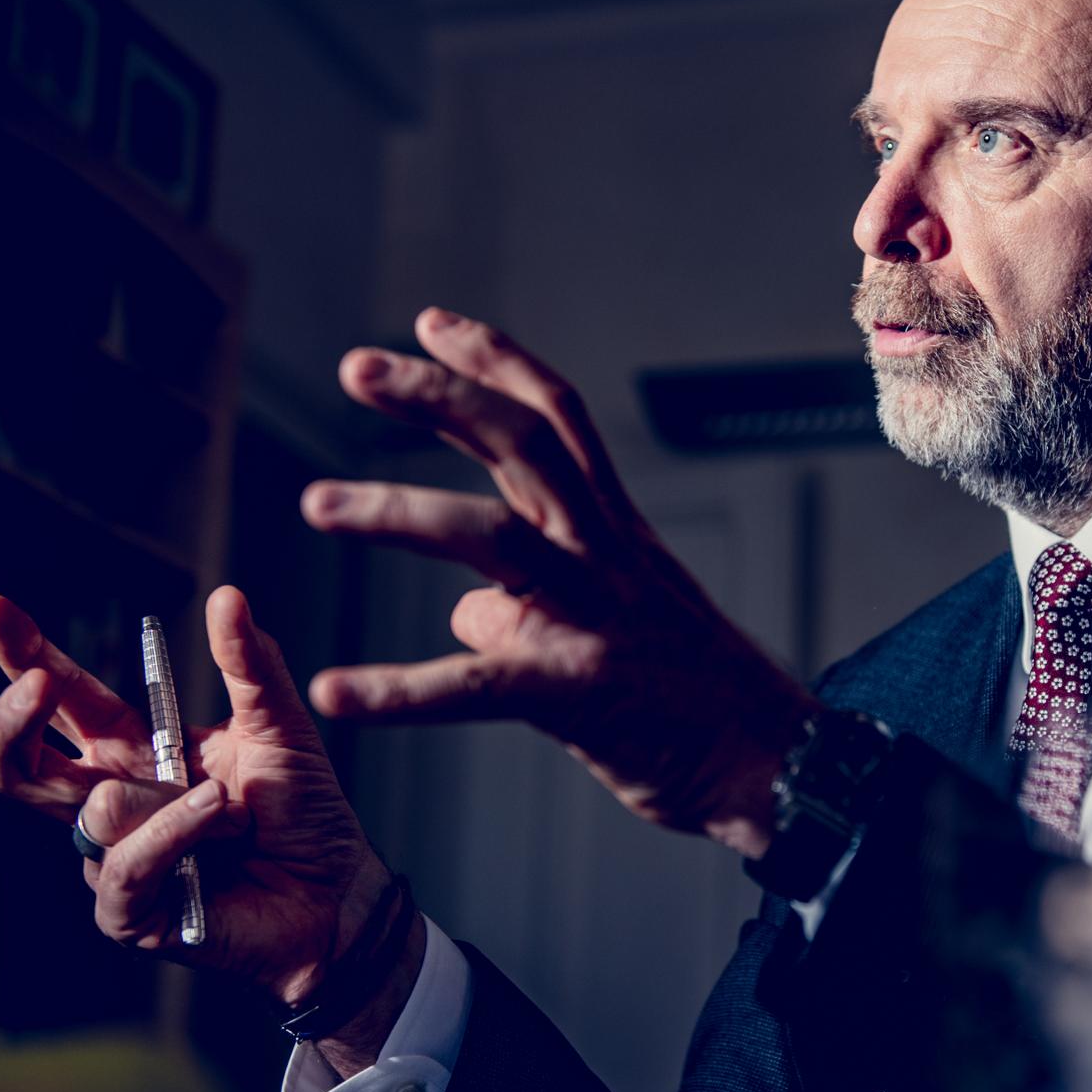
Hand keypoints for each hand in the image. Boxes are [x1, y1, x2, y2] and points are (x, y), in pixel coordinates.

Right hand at [0, 587, 397, 1015]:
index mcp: (134, 751)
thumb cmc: (305, 813)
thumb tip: (227, 594)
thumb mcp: (280, 727)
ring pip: (94, 810)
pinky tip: (221, 824)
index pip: (63, 701)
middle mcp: (108, 803)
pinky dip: (177, 834)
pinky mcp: (126, 913)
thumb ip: (250, 665)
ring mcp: (110, 859)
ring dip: (172, 800)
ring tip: (234, 809)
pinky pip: (125, 864)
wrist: (338, 893)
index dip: (24, 654)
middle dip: (14, 716)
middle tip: (37, 681)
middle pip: (17, 762)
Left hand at [303, 307, 818, 858]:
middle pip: (523, 444)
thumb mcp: (619, 629)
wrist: (774, 767)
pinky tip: (332, 693)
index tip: (430, 324)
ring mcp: (594, 617)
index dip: (494, 363)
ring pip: (490, 538)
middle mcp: (606, 556)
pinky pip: (473, 684)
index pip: (557, 420)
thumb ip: (532, 606)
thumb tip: (463, 611)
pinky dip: (396, 691)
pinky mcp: (579, 692)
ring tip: (317, 505)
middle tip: (357, 368)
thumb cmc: (697, 700)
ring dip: (396, 512)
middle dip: (438, 396)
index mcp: (616, 533)